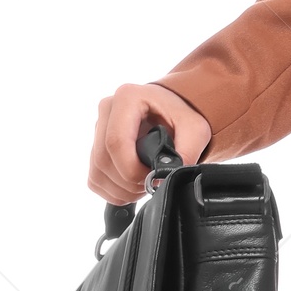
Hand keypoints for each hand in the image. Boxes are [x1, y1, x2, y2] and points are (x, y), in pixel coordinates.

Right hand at [89, 82, 210, 205]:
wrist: (172, 113)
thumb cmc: (182, 116)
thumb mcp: (195, 130)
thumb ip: (186, 152)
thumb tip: (165, 177)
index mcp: (127, 98)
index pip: (116, 142)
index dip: (131, 169)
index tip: (152, 178)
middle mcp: (107, 110)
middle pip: (103, 159)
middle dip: (128, 182)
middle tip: (151, 184)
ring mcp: (98, 129)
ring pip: (97, 172)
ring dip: (121, 190)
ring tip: (144, 185)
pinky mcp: (95, 147)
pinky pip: (95, 179)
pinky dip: (113, 192)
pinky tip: (132, 187)